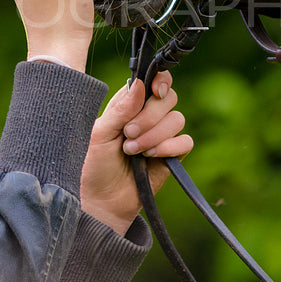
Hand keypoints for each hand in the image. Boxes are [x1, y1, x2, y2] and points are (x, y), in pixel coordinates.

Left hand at [79, 71, 193, 234]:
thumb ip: (121, 109)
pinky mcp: (172, 156)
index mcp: (129, 105)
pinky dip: (170, 147)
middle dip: (149, 116)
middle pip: (169, 98)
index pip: (153, 80)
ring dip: (154, 135)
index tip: (154, 91)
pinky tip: (152, 157)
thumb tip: (140, 84)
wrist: (101, 200)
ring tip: (133, 151)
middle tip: (128, 134)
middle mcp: (148, 116)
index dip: (159, 81)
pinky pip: (186, 141)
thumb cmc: (94, 165)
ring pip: (177, 119)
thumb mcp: (100, 134)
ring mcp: (161, 135)